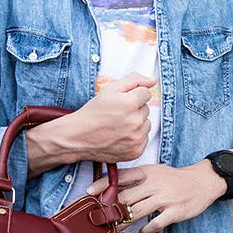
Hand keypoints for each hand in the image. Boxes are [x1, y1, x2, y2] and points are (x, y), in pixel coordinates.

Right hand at [26, 72, 155, 175]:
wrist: (79, 137)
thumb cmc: (93, 112)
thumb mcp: (110, 89)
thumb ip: (134, 80)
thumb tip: (153, 80)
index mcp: (130, 103)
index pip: (146, 93)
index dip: (133, 96)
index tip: (121, 102)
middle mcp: (136, 121)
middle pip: (146, 109)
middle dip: (134, 110)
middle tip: (117, 114)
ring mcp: (136, 138)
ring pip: (146, 125)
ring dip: (136, 124)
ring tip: (118, 126)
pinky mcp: (136, 151)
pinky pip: (144, 139)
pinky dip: (135, 137)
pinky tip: (120, 136)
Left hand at [87, 162, 225, 232]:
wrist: (203, 181)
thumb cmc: (173, 179)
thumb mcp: (154, 172)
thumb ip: (135, 179)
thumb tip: (110, 188)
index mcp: (147, 172)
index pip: (121, 177)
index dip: (103, 184)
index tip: (88, 192)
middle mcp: (154, 184)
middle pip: (125, 197)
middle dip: (109, 209)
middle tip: (98, 219)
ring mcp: (165, 198)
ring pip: (137, 212)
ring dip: (123, 222)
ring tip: (114, 229)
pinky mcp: (175, 211)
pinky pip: (155, 223)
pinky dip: (146, 230)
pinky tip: (141, 232)